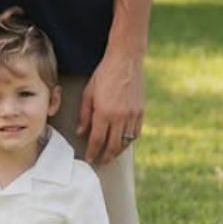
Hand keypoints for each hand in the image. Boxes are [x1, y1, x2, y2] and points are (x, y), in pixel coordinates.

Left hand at [78, 48, 144, 164]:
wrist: (126, 61)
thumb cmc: (103, 74)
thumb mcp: (88, 93)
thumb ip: (84, 115)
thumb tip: (81, 132)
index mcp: (104, 113)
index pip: (97, 140)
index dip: (92, 152)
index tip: (89, 159)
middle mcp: (120, 117)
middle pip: (113, 145)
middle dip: (105, 156)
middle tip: (99, 162)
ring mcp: (132, 115)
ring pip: (126, 142)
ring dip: (118, 151)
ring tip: (110, 156)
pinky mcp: (141, 111)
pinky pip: (135, 133)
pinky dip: (129, 141)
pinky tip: (123, 143)